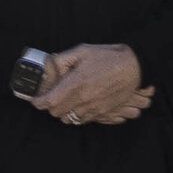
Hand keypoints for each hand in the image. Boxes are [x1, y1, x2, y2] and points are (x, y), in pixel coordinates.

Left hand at [32, 43, 150, 124]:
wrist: (135, 67)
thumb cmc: (109, 57)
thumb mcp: (82, 51)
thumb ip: (61, 60)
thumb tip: (46, 66)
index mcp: (76, 83)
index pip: (49, 102)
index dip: (39, 102)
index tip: (36, 99)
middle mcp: (83, 99)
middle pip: (56, 113)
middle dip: (51, 105)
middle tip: (52, 96)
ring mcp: (93, 108)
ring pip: (69, 119)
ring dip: (64, 111)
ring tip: (67, 99)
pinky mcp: (103, 113)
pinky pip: (83, 120)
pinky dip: (77, 115)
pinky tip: (79, 104)